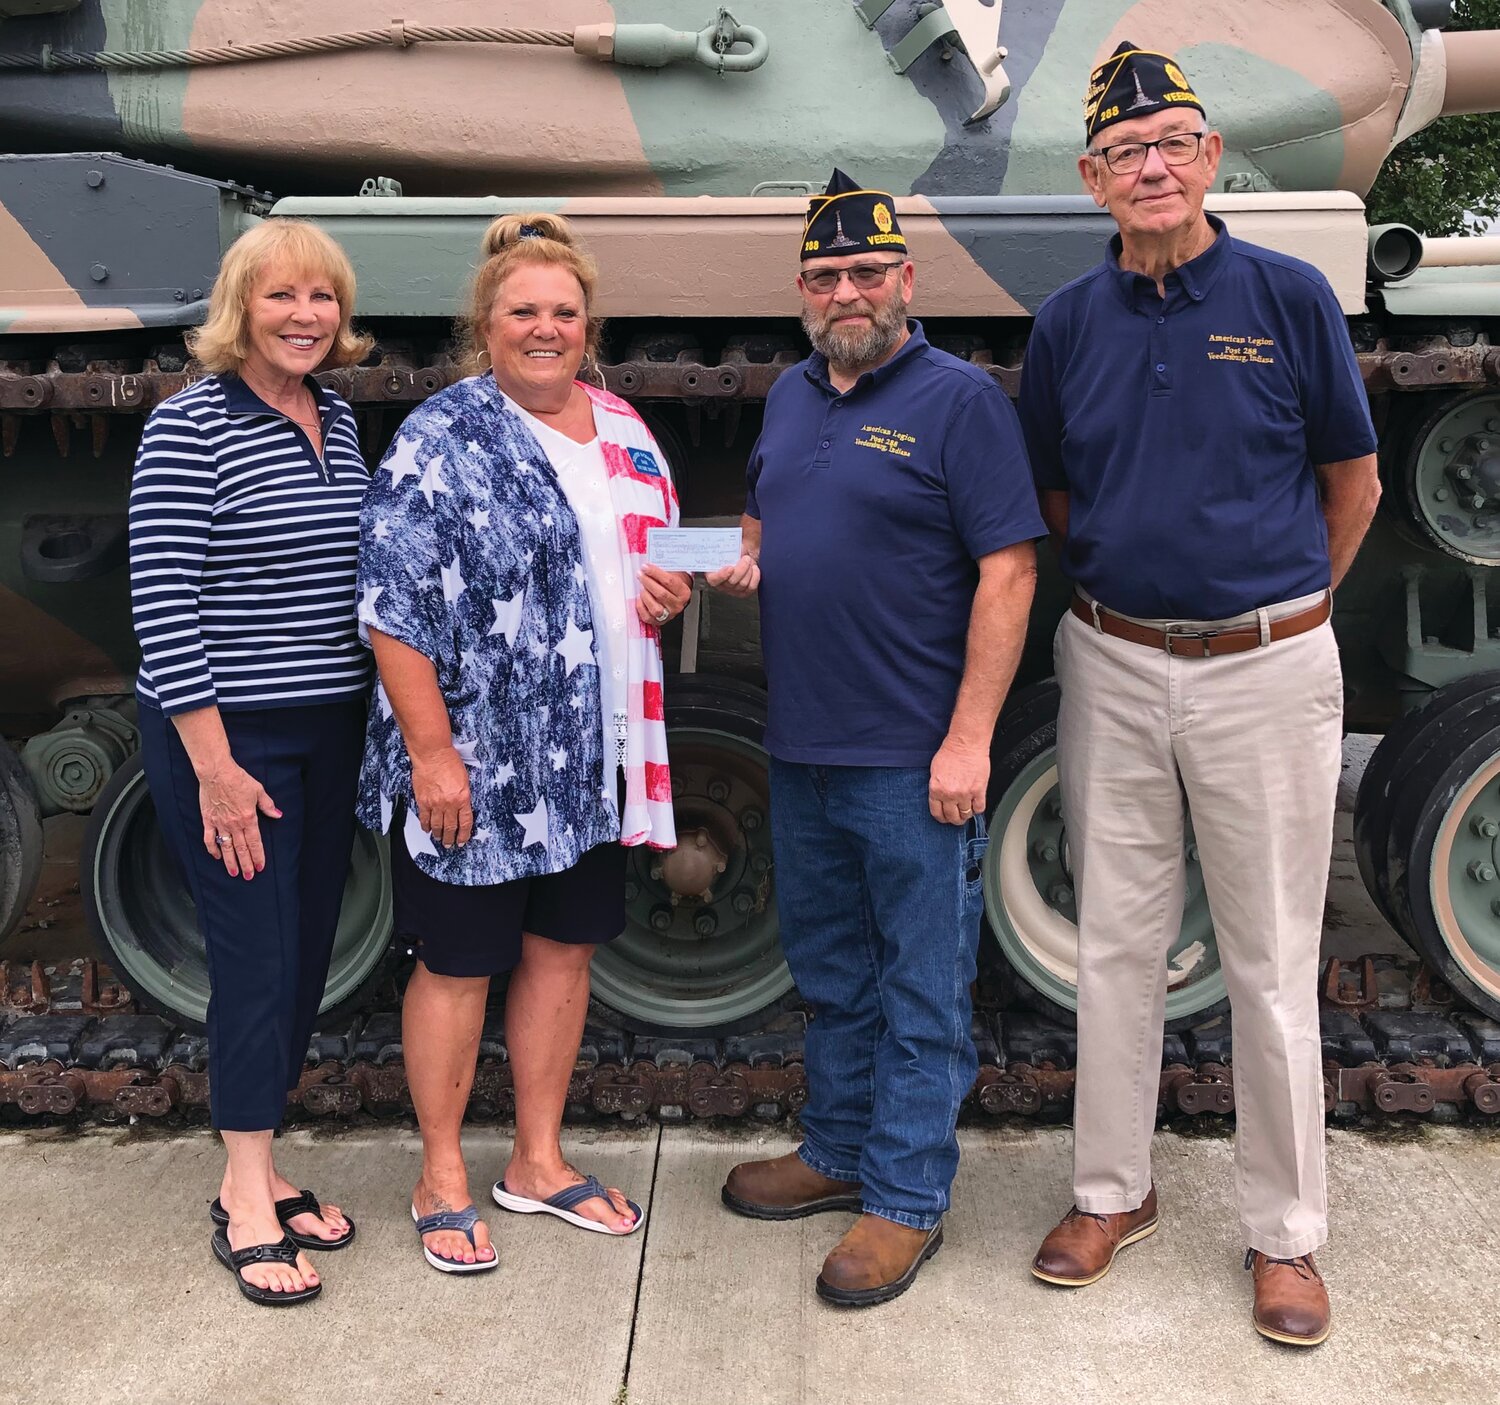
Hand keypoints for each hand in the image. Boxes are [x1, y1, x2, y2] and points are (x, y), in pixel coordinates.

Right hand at [198, 762, 280, 879]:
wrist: (217, 772)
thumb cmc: (238, 779)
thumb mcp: (259, 790)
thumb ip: (268, 805)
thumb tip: (278, 815)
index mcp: (249, 818)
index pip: (255, 842)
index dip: (258, 856)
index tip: (260, 867)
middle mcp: (234, 824)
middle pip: (241, 849)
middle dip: (246, 864)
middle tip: (249, 876)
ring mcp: (220, 823)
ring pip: (226, 847)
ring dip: (230, 862)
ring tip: (234, 873)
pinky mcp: (208, 820)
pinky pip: (209, 839)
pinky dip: (213, 849)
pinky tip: (217, 856)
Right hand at [410, 744, 472, 847]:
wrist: (432, 754)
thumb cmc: (449, 761)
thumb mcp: (465, 779)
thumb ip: (464, 795)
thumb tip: (462, 807)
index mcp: (463, 798)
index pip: (466, 822)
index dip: (464, 834)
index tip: (462, 840)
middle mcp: (449, 803)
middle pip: (451, 827)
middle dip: (450, 838)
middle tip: (450, 844)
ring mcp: (435, 803)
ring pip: (437, 825)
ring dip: (438, 835)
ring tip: (439, 840)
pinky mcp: (423, 801)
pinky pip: (424, 818)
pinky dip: (425, 826)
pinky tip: (427, 830)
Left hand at [636, 565, 692, 627]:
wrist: (677, 597)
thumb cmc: (673, 585)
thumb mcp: (673, 575)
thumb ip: (663, 570)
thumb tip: (649, 566)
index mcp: (684, 593)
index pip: (669, 581)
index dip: (655, 573)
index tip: (646, 567)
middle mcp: (677, 605)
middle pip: (661, 594)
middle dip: (648, 582)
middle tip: (641, 574)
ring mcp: (668, 615)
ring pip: (655, 607)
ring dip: (645, 595)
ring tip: (642, 587)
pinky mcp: (657, 621)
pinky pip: (646, 616)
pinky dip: (641, 606)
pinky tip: (641, 598)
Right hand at [705, 553, 759, 597]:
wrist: (743, 556)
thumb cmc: (733, 552)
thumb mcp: (727, 548)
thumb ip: (724, 548)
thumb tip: (727, 546)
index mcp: (712, 573)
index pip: (714, 580)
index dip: (722, 575)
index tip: (730, 567)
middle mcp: (722, 584)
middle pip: (732, 582)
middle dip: (741, 568)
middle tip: (746, 558)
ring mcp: (733, 590)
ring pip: (743, 584)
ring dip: (749, 570)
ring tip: (749, 561)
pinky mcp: (745, 592)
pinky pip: (751, 587)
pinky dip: (755, 576)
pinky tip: (754, 568)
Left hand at [929, 737, 988, 826]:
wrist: (966, 744)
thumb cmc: (951, 752)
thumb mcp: (934, 771)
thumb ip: (936, 787)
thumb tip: (939, 797)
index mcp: (936, 789)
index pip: (937, 813)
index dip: (942, 818)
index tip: (944, 817)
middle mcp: (950, 794)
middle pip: (952, 817)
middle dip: (954, 819)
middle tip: (956, 817)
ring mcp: (965, 794)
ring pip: (966, 814)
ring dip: (966, 814)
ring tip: (966, 810)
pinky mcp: (979, 791)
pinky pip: (979, 808)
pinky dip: (977, 809)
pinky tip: (976, 804)